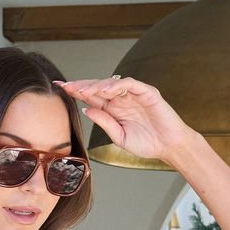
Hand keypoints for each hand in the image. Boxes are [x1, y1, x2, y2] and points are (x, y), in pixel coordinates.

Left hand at [53, 75, 191, 163]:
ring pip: (112, 83)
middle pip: (98, 87)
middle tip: (65, 85)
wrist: (169, 147)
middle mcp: (121, 98)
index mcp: (113, 109)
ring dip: (96, 85)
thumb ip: (104, 122)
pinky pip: (130, 84)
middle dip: (81, 85)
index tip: (60, 89)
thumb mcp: (119, 137)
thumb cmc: (147, 143)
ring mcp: (134, 93)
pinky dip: (118, 85)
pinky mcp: (146, 92)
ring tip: (83, 90)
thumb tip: (86, 109)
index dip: (76, 91)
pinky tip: (106, 90)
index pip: (92, 96)